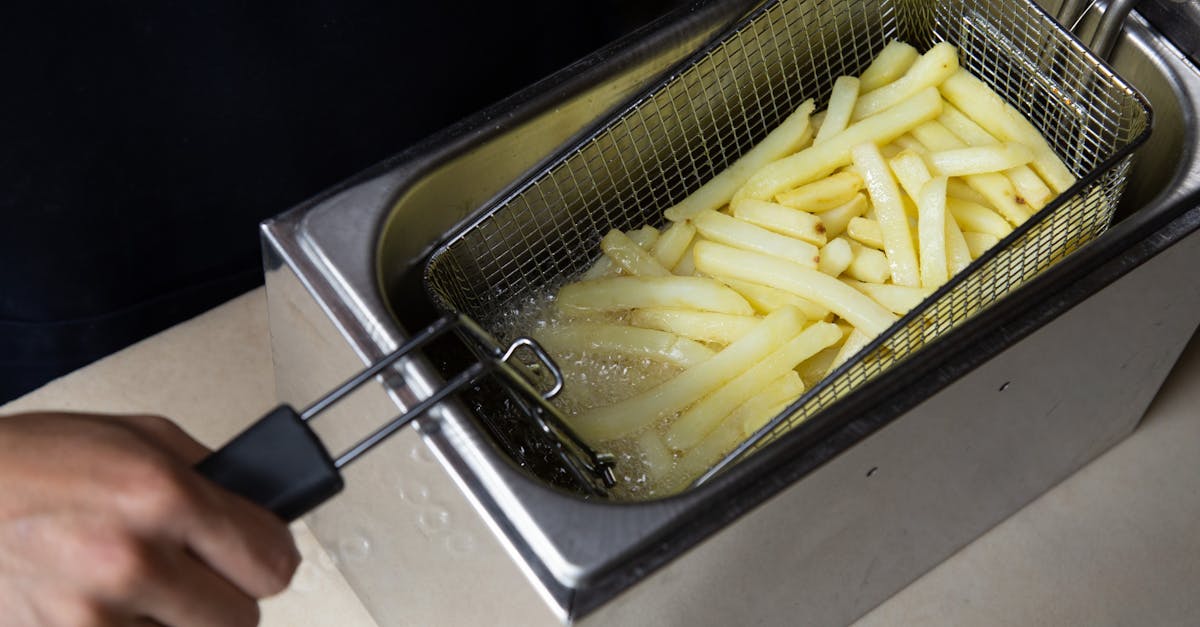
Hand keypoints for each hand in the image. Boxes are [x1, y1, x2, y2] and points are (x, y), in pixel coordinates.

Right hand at [0, 412, 299, 625]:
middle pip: (240, 620)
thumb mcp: (138, 437)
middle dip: (224, 598)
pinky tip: (110, 607)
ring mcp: (91, 616)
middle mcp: (131, 559)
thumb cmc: (38, 462)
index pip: (272, 562)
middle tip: (195, 576)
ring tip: (144, 590)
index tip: (256, 557)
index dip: (269, 559)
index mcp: (162, 495)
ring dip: (178, 623)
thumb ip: (209, 476)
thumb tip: (266, 510)